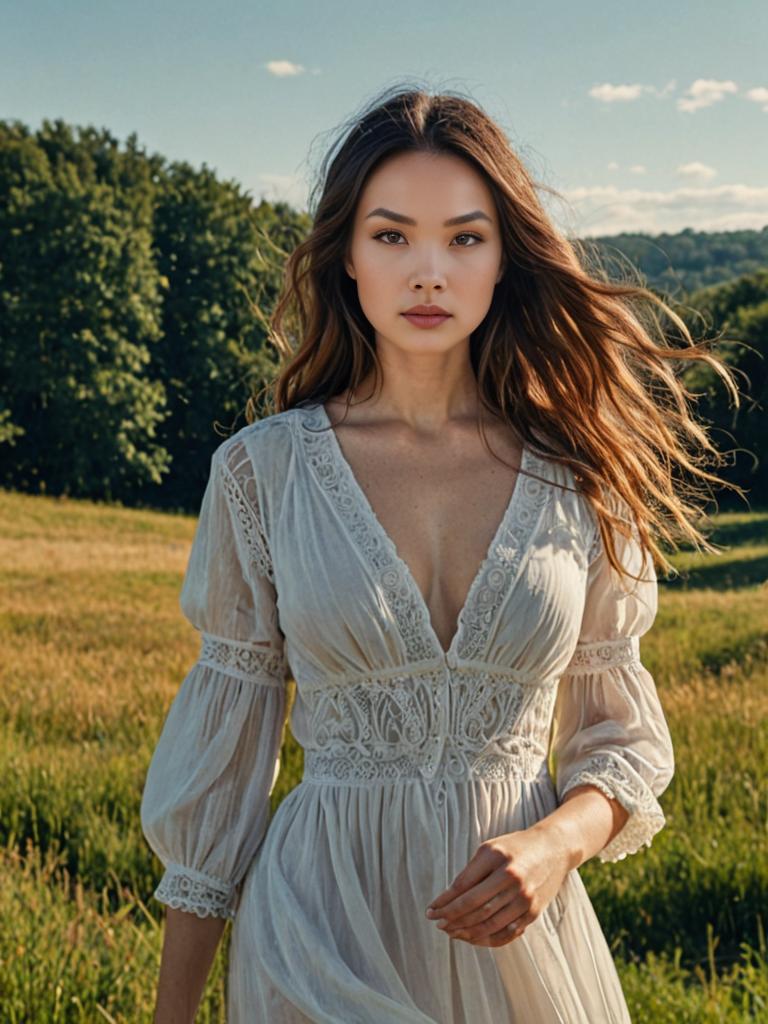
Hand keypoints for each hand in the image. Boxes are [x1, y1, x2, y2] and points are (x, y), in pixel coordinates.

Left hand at [425, 825, 570, 946]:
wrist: (554, 848)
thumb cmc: (515, 847)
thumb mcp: (490, 849)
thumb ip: (472, 872)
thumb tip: (449, 899)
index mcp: (495, 856)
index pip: (463, 886)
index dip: (444, 901)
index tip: (431, 910)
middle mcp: (511, 876)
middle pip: (474, 906)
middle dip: (452, 918)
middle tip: (437, 924)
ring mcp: (524, 896)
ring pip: (488, 923)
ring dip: (466, 931)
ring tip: (451, 932)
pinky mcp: (533, 911)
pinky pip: (507, 932)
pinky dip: (487, 939)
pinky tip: (473, 938)